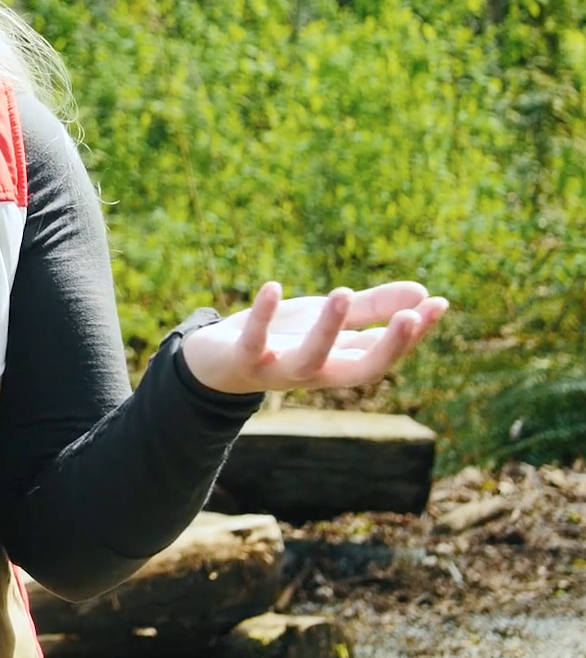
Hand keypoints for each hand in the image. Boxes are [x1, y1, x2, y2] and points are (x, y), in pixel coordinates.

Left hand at [179, 281, 448, 394]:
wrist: (216, 359)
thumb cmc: (281, 338)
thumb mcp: (327, 319)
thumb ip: (372, 309)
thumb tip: (424, 294)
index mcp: (340, 362)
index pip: (386, 353)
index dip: (414, 334)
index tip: (440, 304)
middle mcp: (315, 372)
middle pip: (361, 369)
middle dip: (388, 345)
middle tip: (412, 315)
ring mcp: (279, 369)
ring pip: (309, 359)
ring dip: (328, 329)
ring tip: (343, 292)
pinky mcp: (244, 359)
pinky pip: (254, 341)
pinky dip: (261, 315)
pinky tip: (272, 286)